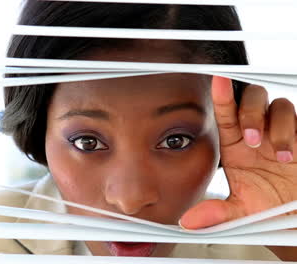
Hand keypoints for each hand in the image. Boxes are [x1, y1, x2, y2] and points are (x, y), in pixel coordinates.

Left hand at [180, 76, 296, 228]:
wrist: (293, 215)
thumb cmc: (267, 206)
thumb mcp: (242, 211)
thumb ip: (217, 213)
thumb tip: (188, 221)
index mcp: (236, 143)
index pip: (226, 113)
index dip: (222, 96)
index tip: (217, 80)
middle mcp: (259, 132)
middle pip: (253, 99)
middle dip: (252, 113)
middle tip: (253, 140)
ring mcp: (282, 132)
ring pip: (280, 106)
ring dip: (279, 126)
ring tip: (281, 156)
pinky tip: (294, 153)